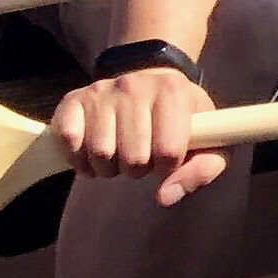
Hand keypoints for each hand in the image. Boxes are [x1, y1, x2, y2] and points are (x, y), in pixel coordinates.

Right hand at [48, 65, 222, 204]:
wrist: (149, 81)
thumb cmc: (180, 117)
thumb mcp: (208, 139)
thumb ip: (204, 169)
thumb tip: (166, 196)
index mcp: (173, 92)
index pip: (168, 151)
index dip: (167, 166)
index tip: (166, 157)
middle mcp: (135, 86)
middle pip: (133, 158)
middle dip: (137, 168)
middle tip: (140, 155)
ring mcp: (101, 91)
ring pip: (100, 153)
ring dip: (108, 167)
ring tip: (118, 152)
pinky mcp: (72, 100)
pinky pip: (69, 142)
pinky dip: (79, 159)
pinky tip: (92, 151)